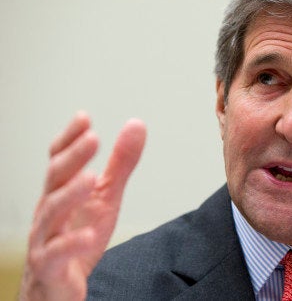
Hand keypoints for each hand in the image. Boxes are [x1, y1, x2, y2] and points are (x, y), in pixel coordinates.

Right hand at [20, 112, 145, 300]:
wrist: (60, 287)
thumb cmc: (78, 239)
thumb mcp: (106, 196)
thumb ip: (120, 163)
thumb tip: (136, 125)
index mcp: (61, 192)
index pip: (59, 160)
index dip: (69, 139)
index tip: (84, 117)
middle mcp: (49, 211)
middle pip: (54, 179)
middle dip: (72, 158)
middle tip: (93, 139)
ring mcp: (45, 238)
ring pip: (51, 213)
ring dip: (70, 194)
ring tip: (90, 179)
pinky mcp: (50, 267)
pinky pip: (56, 254)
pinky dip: (71, 244)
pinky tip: (88, 235)